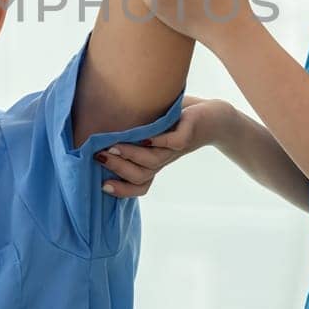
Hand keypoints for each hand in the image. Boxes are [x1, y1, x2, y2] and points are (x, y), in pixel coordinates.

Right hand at [95, 96, 231, 197]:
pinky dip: (157, 140)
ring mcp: (175, 149)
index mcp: (154, 162)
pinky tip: (144, 136)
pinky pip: (173, 143)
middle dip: (117, 168)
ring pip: (152, 162)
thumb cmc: (177, 121)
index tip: (101, 185)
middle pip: (140, 176)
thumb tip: (94, 128)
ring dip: (131, 154)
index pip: (139, 185)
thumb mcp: (150, 127)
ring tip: (112, 144)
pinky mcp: (188, 135)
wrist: (214, 117)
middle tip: (98, 155)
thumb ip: (130, 131)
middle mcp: (163, 160)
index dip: (121, 190)